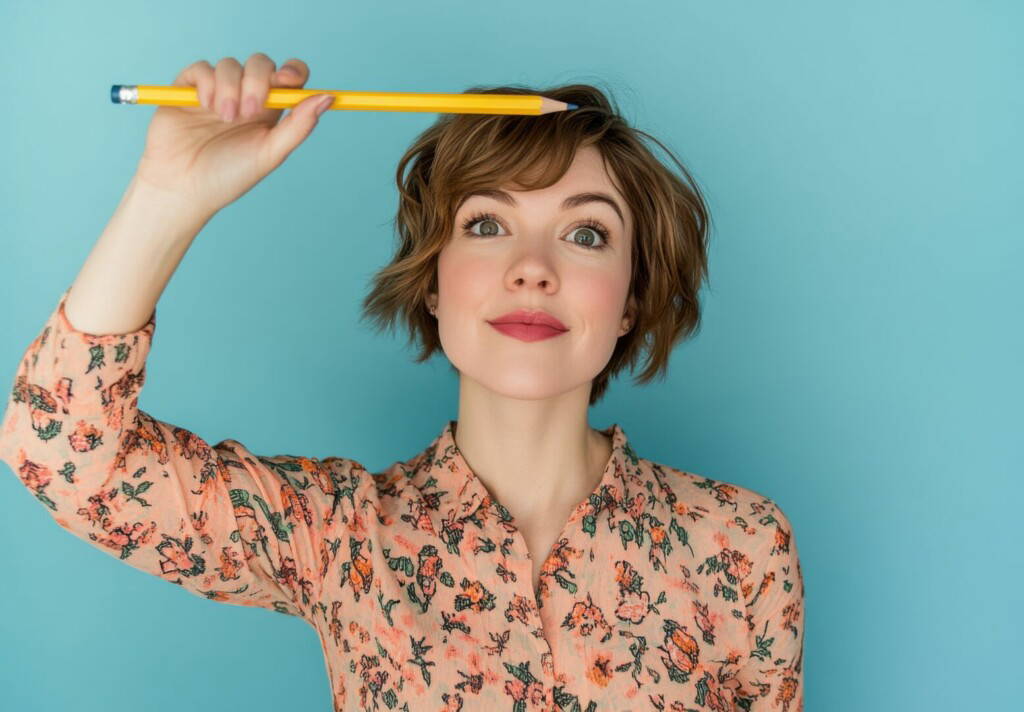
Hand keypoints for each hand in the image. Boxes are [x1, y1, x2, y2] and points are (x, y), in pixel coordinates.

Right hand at [131, 53, 332, 218]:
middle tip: (249, 111)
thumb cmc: (229, 176)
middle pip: (261, 64)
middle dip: (257, 81)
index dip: (292, 71)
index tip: (288, 80)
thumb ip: (299, 125)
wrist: (184, 188)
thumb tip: (328, 97)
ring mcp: (217, 91)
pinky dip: (207, 83)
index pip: (288, 77)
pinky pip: (201, 69)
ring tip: (225, 117)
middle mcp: (245, 96)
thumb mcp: (270, 154)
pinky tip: (206, 106)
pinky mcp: (188, 89)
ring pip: (230, 65)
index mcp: (269, 111)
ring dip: (230, 88)